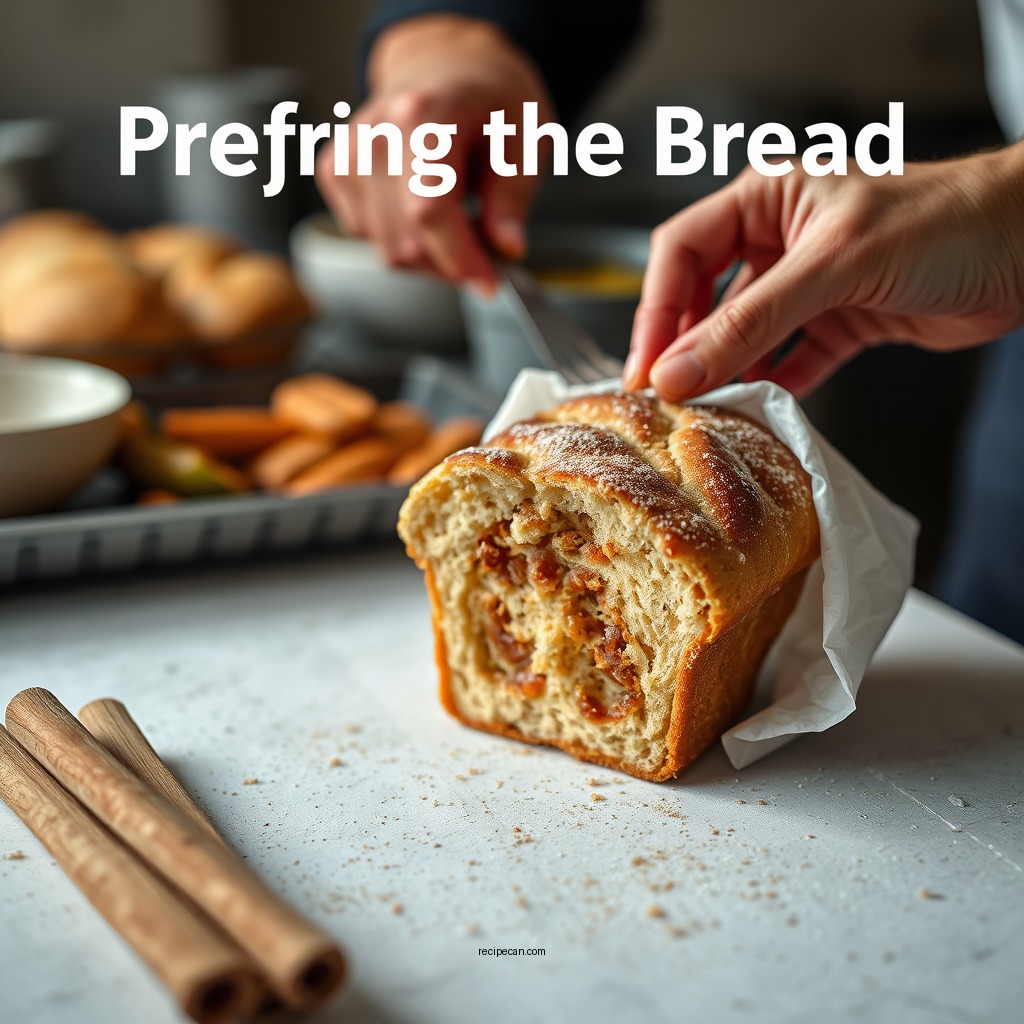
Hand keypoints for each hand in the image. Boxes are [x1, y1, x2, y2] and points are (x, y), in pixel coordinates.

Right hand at [316, 14, 552, 293]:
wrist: (445, 64)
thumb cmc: (487, 96)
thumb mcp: (527, 136)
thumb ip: (513, 197)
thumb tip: (505, 246)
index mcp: (423, 114)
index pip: (429, 211)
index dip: (459, 258)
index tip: (488, 280)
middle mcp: (375, 134)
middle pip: (406, 240)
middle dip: (452, 264)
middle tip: (485, 251)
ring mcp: (349, 155)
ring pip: (388, 249)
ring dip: (430, 257)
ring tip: (459, 223)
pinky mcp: (334, 172)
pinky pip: (368, 237)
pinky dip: (403, 241)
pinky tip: (424, 213)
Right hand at [625, 144, 1023, 399]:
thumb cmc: (944, 220)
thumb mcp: (833, 265)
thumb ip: (751, 321)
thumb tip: (680, 369)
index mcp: (766, 199)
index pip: (681, 253)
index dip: (655, 311)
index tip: (645, 368)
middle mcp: (779, 240)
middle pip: (704, 299)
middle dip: (684, 349)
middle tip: (666, 398)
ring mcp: (808, 285)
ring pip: (745, 336)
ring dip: (725, 374)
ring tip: (704, 413)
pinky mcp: (839, 323)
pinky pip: (789, 362)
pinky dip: (772, 389)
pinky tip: (756, 414)